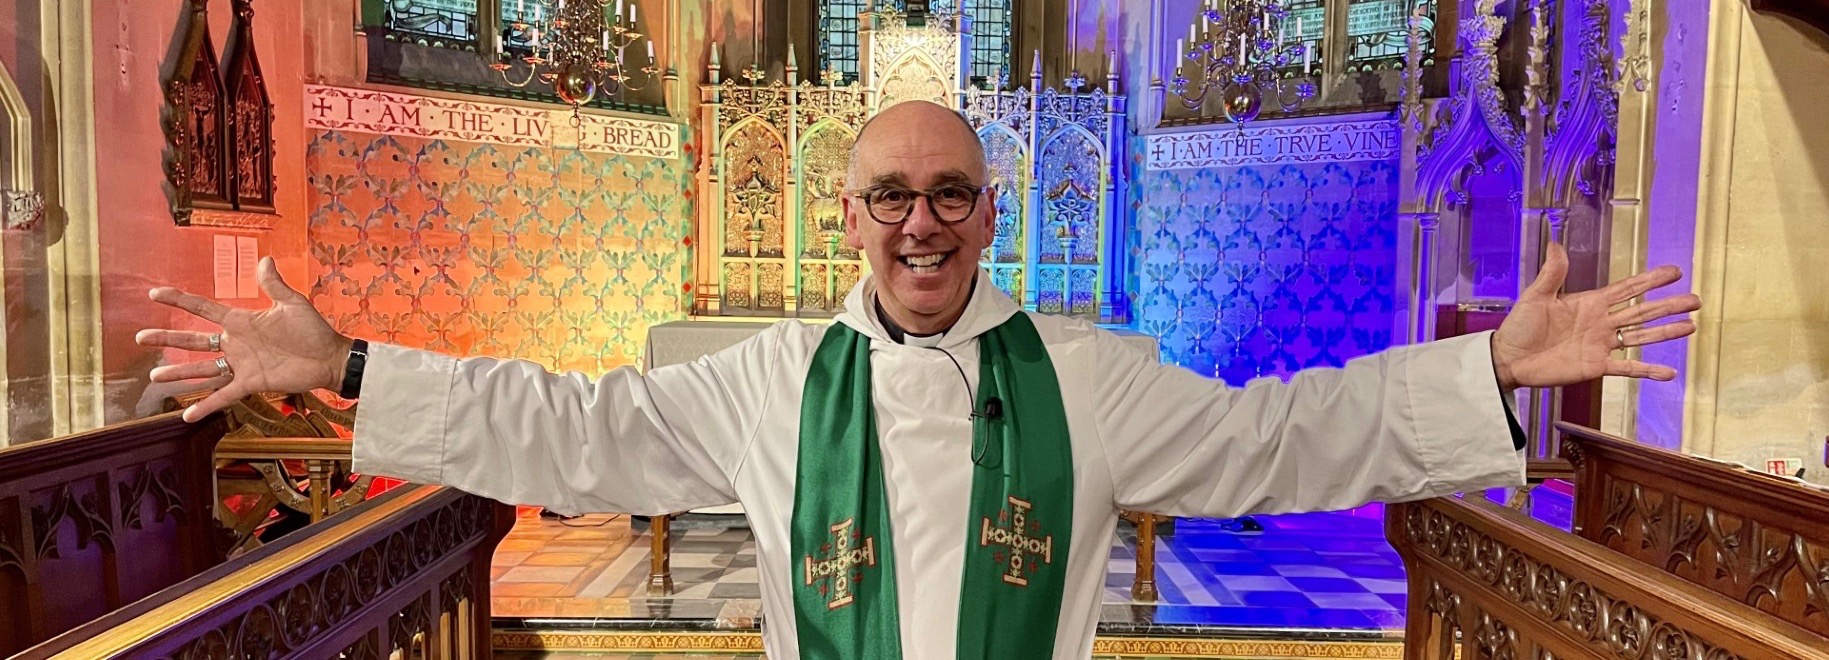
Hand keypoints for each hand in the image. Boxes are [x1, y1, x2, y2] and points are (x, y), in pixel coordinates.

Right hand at [136, 257, 352, 422]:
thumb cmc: (313, 330)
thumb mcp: (292, 303)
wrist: (330, 358)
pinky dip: (206, 405)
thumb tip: (264, 260)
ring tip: (154, 377)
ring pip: (203, 369)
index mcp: (241, 321)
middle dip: (167, 338)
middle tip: (140, 338)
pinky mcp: (251, 383)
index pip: (203, 309)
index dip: (179, 300)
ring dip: (179, 373)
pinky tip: (185, 415)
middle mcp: (236, 343)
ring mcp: (241, 364)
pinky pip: (224, 395)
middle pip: (193, 340)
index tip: (154, 295)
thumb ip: (274, 285)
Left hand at [1490, 242, 1700, 390]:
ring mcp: (1601, 345)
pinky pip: (1626, 368)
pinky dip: (1647, 370)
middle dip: (1669, 305)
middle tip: (1696, 300)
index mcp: (1590, 303)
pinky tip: (1669, 373)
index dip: (1650, 280)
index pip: (1627, 289)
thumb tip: (1556, 244)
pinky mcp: (1596, 366)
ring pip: (1640, 337)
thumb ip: (1551, 273)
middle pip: (1642, 311)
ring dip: (1666, 333)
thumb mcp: (1535, 296)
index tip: (1674, 272)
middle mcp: (1601, 322)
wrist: (1508, 358)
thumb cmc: (1520, 326)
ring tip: (1691, 327)